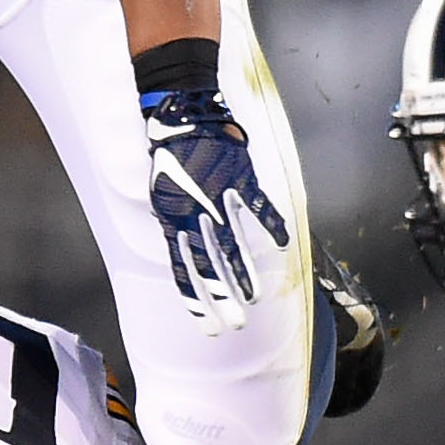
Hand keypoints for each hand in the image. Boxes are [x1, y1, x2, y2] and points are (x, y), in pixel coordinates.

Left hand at [145, 87, 289, 328]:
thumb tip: (185, 253)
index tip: (208, 328)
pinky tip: (284, 245)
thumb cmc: (169, 157)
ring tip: (254, 299)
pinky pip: (260, 208)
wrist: (183, 115)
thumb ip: (174, 225)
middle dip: (223, 299)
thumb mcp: (160, 195)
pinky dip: (273, 225)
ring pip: (235, 245)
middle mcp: (197, 215)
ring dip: (245, 274)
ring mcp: (220, 198)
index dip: (196, 302)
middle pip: (211, 266)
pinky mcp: (242, 179)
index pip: (184, 271)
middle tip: (236, 325)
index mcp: (173, 220)